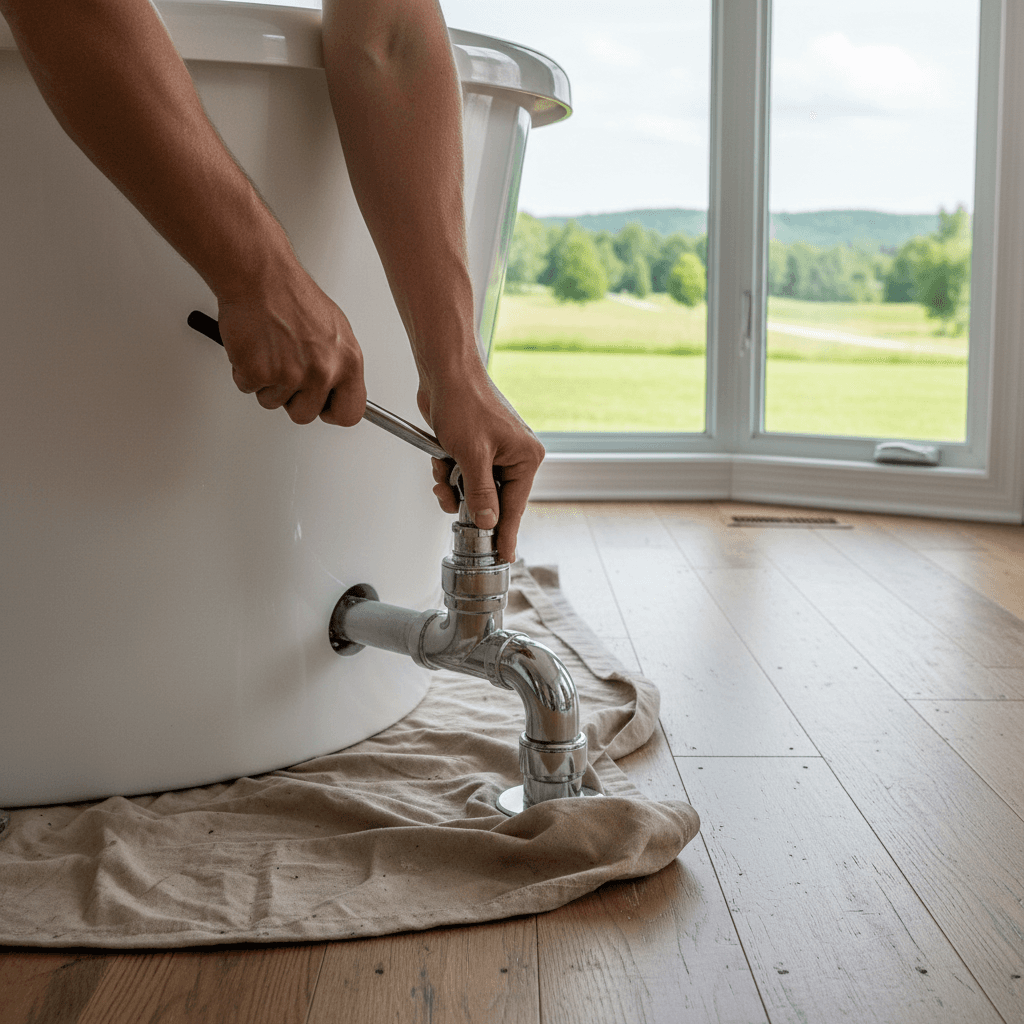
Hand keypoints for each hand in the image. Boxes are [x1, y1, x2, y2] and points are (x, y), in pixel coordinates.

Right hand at [217, 269, 366, 426]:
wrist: (261, 276)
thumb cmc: (294, 297)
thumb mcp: (336, 331)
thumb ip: (338, 364)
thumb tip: (339, 387)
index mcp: (348, 362)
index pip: (350, 413)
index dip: (333, 412)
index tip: (323, 407)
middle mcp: (323, 371)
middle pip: (306, 414)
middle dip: (292, 398)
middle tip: (286, 371)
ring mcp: (291, 374)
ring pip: (274, 403)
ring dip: (267, 383)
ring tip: (270, 350)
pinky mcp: (258, 373)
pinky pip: (249, 389)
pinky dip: (245, 371)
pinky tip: (254, 347)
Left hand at [419, 367, 543, 563]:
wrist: (444, 373)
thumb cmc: (464, 400)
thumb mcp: (472, 455)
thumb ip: (480, 493)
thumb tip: (488, 522)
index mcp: (526, 457)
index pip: (515, 506)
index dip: (505, 532)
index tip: (503, 556)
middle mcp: (515, 456)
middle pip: (492, 500)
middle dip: (466, 499)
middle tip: (451, 493)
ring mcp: (494, 453)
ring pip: (473, 490)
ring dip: (453, 484)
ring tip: (444, 468)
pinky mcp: (475, 449)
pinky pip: (463, 476)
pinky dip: (449, 472)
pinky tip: (441, 459)